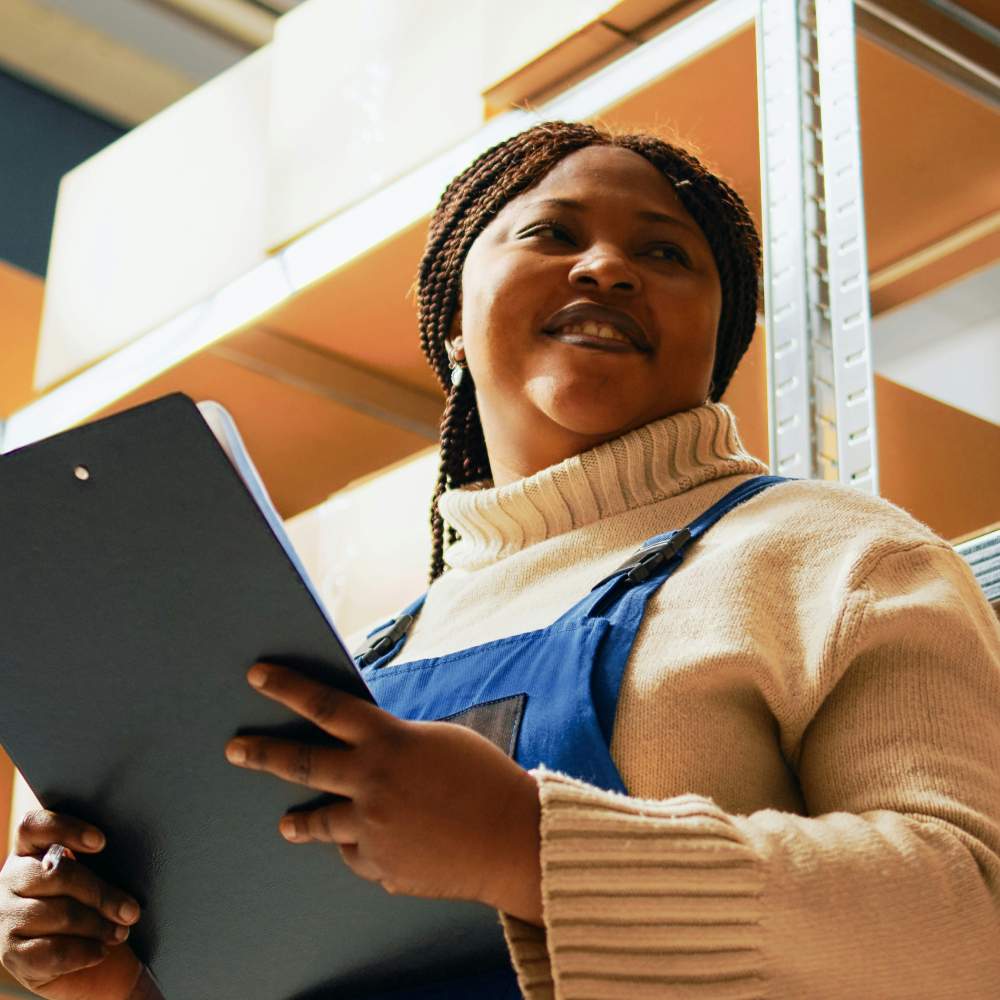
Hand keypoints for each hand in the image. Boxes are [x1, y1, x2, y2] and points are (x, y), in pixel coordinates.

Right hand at [0, 811, 143, 999]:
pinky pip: (53, 951)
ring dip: (98, 925)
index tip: (102, 842)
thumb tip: (135, 847)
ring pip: (59, 914)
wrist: (74, 957)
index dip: (66, 830)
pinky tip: (100, 950)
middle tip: (132, 910)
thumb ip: (96, 857)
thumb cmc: (87, 903)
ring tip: (121, 931)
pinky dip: (84, 952)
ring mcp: (6, 917)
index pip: (34, 826)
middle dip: (102, 894)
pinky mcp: (10, 954)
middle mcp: (10, 879)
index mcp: (28, 850)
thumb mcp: (90, 872)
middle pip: (58, 875)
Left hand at [226, 663, 543, 923]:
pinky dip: (366, 848)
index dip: (287, 688)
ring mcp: (371, 828)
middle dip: (262, 753)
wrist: (514, 839)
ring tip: (287, 824)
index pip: (325, 705)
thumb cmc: (485, 780)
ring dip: (300, 823)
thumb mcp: (438, 741)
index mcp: (388, 741)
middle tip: (235, 748)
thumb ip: (394, 744)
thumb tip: (366, 752)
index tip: (257, 676)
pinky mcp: (380, 866)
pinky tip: (386, 846)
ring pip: (318, 823)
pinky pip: (358, 854)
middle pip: (301, 763)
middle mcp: (370, 782)